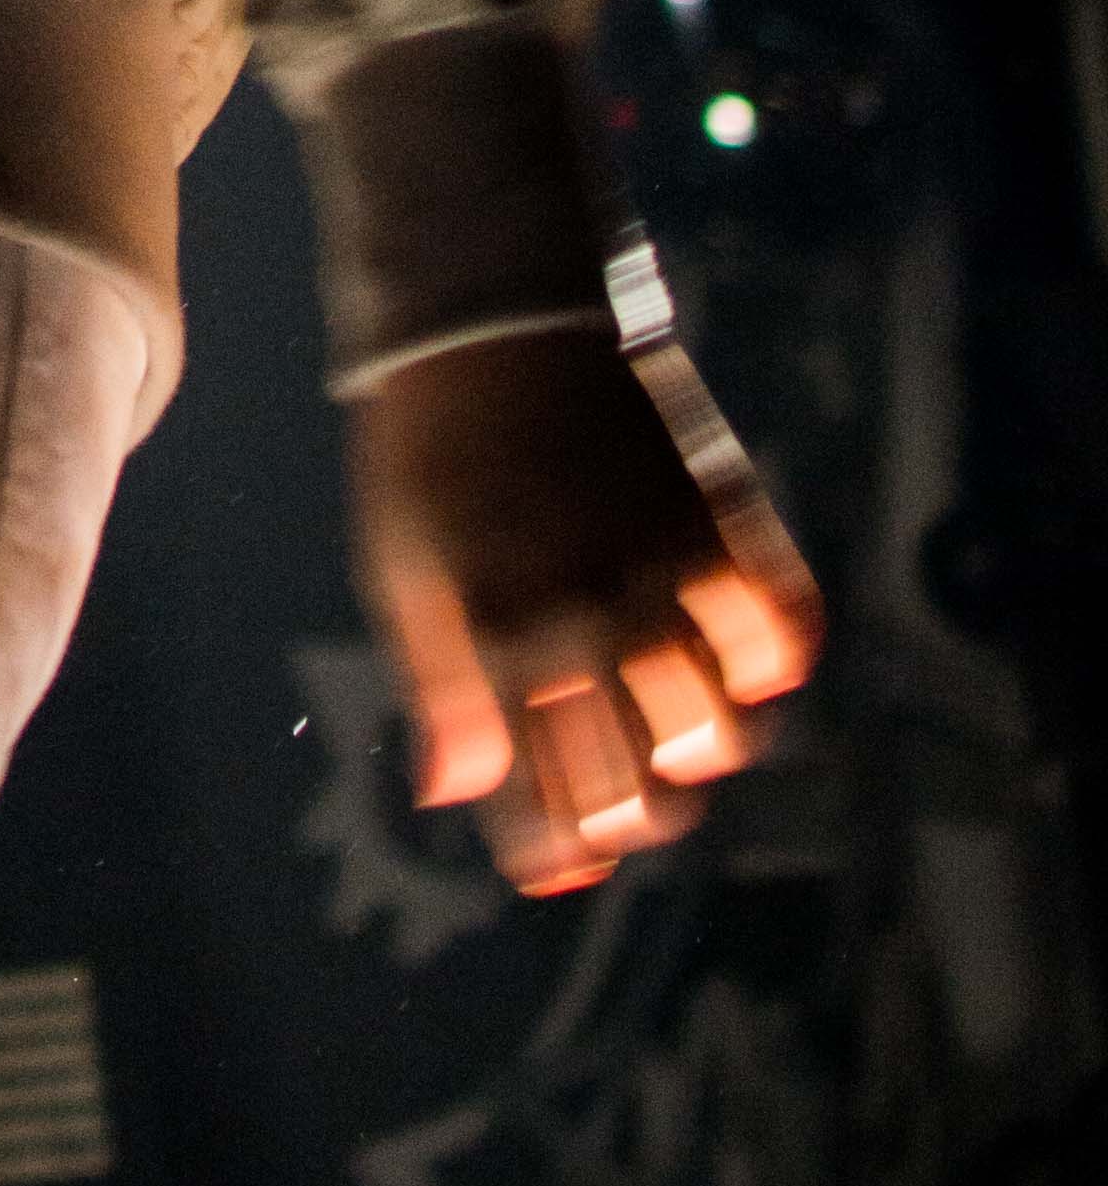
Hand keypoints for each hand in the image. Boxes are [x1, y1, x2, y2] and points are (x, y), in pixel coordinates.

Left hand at [346, 316, 820, 894]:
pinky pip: (783, 635)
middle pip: (646, 793)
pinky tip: (737, 660)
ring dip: (704, 753)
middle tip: (626, 807)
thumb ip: (439, 689)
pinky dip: (770, 665)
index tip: (560, 866)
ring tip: (678, 734)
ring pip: (723, 736)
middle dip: (635, 821)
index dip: (555, 852)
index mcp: (500, 639)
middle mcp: (590, 620)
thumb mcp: (403, 571)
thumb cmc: (429, 452)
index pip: (545, 799)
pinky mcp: (721, 523)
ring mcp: (664, 573)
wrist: (493, 318)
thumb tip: (454, 793)